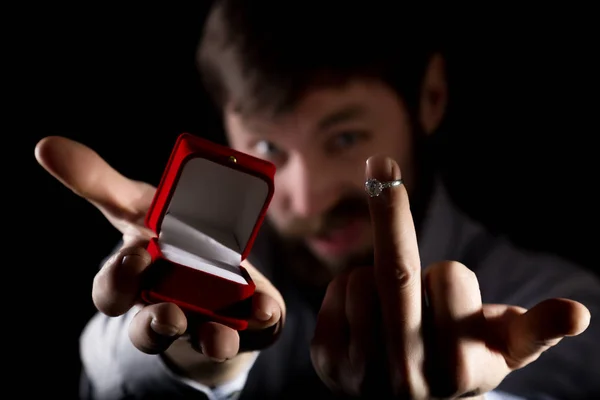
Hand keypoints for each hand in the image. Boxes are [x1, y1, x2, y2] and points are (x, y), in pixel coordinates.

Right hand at [35, 136, 285, 385]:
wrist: (203, 273)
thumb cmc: (164, 240)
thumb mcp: (134, 208)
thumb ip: (98, 182)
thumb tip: (45, 145)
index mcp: (136, 282)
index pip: (113, 292)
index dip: (119, 280)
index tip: (136, 255)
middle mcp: (166, 309)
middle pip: (151, 328)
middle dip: (156, 322)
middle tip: (169, 312)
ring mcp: (205, 322)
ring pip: (201, 341)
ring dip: (210, 337)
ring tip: (219, 334)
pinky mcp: (244, 324)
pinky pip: (253, 329)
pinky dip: (260, 319)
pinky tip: (266, 308)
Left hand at [310, 155, 590, 398]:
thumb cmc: (461, 360)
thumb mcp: (503, 350)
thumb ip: (536, 331)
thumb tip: (578, 313)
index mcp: (458, 368)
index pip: (451, 275)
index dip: (450, 274)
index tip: (445, 284)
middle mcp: (407, 375)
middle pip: (396, 272)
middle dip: (390, 208)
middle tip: (382, 161)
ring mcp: (361, 372)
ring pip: (362, 278)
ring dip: (378, 278)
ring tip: (394, 312)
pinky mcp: (326, 361)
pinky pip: (336, 291)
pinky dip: (352, 291)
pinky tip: (367, 321)